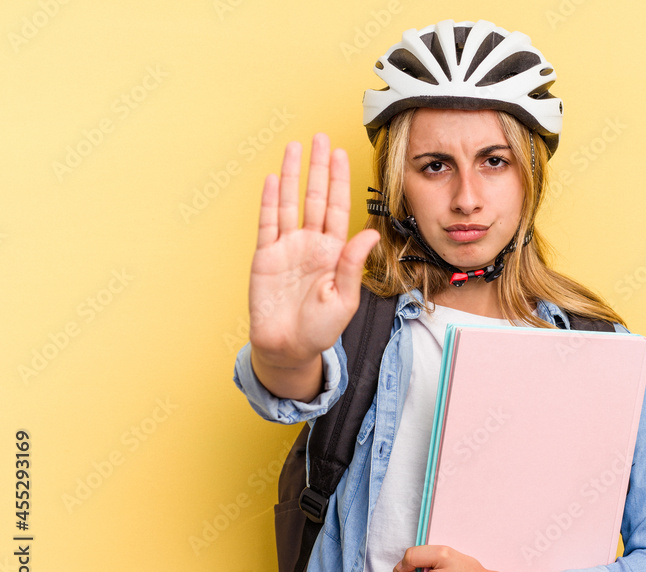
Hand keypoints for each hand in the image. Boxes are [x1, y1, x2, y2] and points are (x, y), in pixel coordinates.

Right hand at [248, 134, 379, 369]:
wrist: (288, 347)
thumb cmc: (319, 329)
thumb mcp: (344, 299)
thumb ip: (352, 264)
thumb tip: (369, 233)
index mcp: (334, 252)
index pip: (338, 208)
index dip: (339, 181)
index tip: (342, 155)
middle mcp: (311, 244)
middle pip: (315, 197)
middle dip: (319, 168)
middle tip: (321, 138)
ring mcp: (287, 247)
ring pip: (290, 202)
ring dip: (292, 175)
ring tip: (296, 147)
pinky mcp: (265, 256)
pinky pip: (267, 222)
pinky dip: (269, 200)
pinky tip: (273, 178)